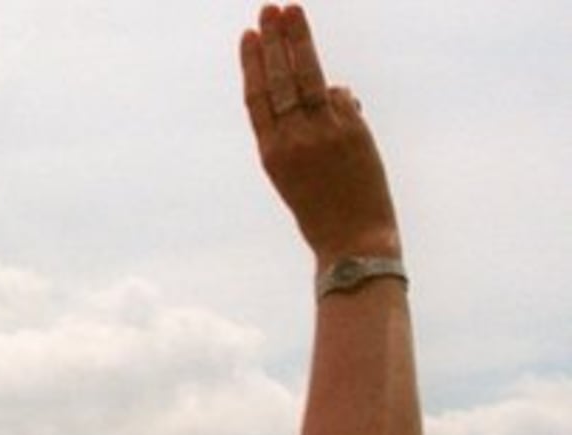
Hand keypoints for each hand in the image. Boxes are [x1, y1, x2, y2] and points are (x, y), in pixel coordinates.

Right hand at [240, 5, 398, 263]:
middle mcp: (292, 140)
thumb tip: (333, 90)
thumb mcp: (300, 173)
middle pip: (280, 79)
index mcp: (271, 154)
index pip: (258, 97)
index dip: (254, 63)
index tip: (250, 35)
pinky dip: (339, 98)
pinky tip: (339, 108)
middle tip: (269, 8)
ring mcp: (323, 133)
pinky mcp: (352, 131)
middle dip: (274, 41)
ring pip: (308, 76)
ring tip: (292, 11)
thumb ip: (310, 129)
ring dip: (299, 41)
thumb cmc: (324, 212)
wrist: (353, 241)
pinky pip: (341, 99)